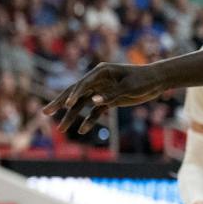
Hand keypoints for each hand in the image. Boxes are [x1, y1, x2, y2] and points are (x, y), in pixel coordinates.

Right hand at [44, 62, 168, 133]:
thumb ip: (111, 94)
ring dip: (71, 117)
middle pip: (74, 93)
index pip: (81, 84)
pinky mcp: (107, 100)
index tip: (65, 106)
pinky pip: (95, 112)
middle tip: (45, 112)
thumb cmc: (144, 80)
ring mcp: (101, 91)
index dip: (72, 95)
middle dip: (59, 104)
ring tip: (61, 129)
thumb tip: (93, 101)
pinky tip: (83, 131)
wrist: (157, 81)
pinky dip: (89, 121)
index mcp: (100, 72)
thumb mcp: (129, 87)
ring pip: (81, 105)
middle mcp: (97, 81)